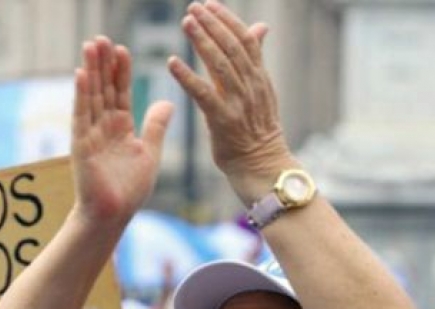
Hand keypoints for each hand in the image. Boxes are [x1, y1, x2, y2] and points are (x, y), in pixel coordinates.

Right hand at [72, 37, 172, 223]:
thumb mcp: (149, 153)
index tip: (122, 49)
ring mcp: (91, 134)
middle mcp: (103, 126)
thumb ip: (156, 127)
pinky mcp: (81, 145)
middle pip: (104, 88)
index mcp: (121, 127)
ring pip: (91, 96)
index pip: (121, 92)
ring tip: (91, 46)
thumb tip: (167, 101)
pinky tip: (82, 74)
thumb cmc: (129, 189)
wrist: (113, 215)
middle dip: (103, 64)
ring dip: (91, 71)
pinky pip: (81, 116)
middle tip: (103, 38)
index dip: (121, 72)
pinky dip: (81, 95)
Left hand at [168, 1, 288, 204]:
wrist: (263, 167)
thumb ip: (255, 60)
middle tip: (192, 8)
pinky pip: (203, 94)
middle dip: (212, 24)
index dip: (227, 19)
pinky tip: (172, 63)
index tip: (210, 4)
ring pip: (220, 65)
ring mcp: (238, 103)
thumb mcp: (261, 92)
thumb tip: (260, 27)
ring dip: (201, 41)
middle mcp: (251, 87)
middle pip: (232, 47)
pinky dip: (187, 76)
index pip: (246, 40)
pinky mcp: (223, 120)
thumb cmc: (257, 131)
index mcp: (260, 78)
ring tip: (185, 23)